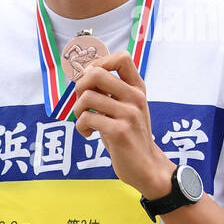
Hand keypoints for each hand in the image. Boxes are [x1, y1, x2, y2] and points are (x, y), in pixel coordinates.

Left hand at [72, 51, 175, 198]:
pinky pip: (87, 118)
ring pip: (87, 97)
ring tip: (85, 121)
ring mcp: (129, 114)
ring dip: (77, 110)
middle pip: (96, 73)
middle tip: (83, 102)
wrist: (146, 166)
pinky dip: (81, 127)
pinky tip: (88, 134)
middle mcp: (135, 97)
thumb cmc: (129, 135)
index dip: (99, 63)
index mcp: (137, 88)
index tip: (91, 81)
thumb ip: (111, 92)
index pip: (122, 57)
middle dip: (80, 86)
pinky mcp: (119, 131)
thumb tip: (84, 74)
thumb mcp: (125, 108)